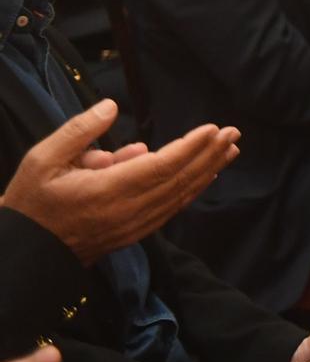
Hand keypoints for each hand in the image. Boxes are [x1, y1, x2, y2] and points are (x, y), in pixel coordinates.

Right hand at [0, 99, 238, 264]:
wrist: (24, 254)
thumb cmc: (31, 203)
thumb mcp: (42, 159)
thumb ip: (79, 132)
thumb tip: (112, 106)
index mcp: (107, 191)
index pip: (162, 166)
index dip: (191, 147)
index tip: (214, 129)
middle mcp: (127, 211)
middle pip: (179, 180)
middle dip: (209, 155)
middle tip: (234, 133)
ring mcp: (133, 226)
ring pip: (179, 196)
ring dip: (207, 172)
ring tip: (229, 150)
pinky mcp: (133, 234)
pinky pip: (170, 210)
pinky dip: (191, 191)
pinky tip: (205, 178)